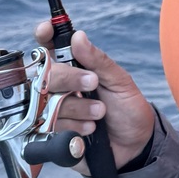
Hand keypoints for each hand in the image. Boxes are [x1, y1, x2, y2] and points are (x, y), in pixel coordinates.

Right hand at [35, 24, 155, 174]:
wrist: (134, 146)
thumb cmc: (127, 109)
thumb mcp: (119, 81)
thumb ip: (98, 60)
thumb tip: (78, 36)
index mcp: (73, 67)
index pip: (48, 46)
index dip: (44, 35)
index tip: (46, 31)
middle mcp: (58, 87)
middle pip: (45, 74)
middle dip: (70, 79)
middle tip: (93, 83)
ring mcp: (52, 110)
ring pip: (48, 102)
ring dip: (79, 107)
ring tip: (100, 113)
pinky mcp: (51, 135)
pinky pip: (50, 127)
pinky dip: (74, 127)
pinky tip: (90, 130)